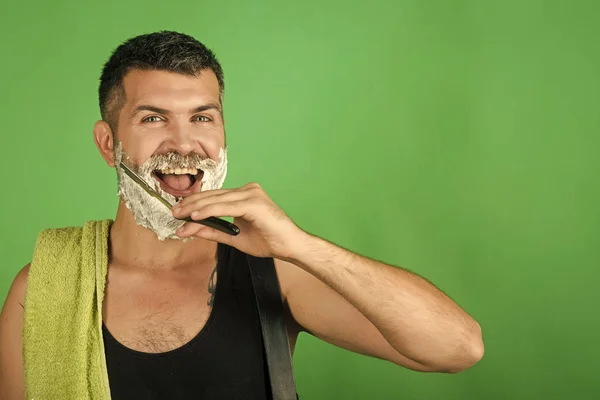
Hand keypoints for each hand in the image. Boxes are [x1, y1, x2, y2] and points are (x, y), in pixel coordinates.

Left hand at [172, 182, 305, 259]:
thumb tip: (191, 229)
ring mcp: (251, 194)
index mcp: (244, 196)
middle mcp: (248, 190)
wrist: (290, 246)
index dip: (195, 204)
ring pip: (217, 200)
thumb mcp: (235, 237)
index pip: (215, 198)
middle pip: (213, 196)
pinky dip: (209, 211)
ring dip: (196, 209)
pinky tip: (195, 216)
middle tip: (173, 213)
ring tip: (180, 216)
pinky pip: (225, 207)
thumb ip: (214, 231)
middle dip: (191, 205)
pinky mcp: (253, 202)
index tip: (179, 214)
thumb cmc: (269, 241)